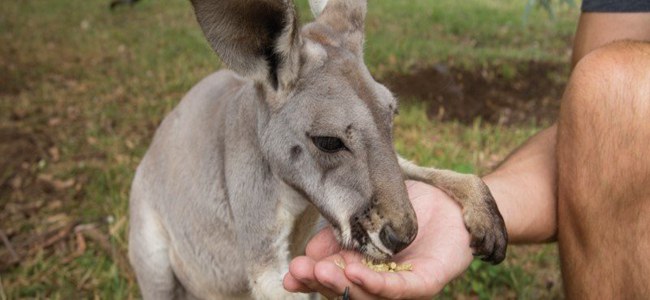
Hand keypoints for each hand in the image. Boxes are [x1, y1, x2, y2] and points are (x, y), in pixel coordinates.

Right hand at [283, 180, 473, 298]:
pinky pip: (399, 289)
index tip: (289, 273)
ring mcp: (403, 284)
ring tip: (320, 271)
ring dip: (342, 285)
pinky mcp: (426, 282)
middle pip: (347, 290)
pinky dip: (375, 284)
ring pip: (369, 294)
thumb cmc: (409, 205)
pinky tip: (354, 272)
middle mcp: (381, 280)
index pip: (334, 278)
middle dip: (321, 282)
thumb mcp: (365, 213)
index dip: (311, 278)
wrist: (449, 196)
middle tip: (299, 271)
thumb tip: (310, 251)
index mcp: (364, 266)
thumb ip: (340, 233)